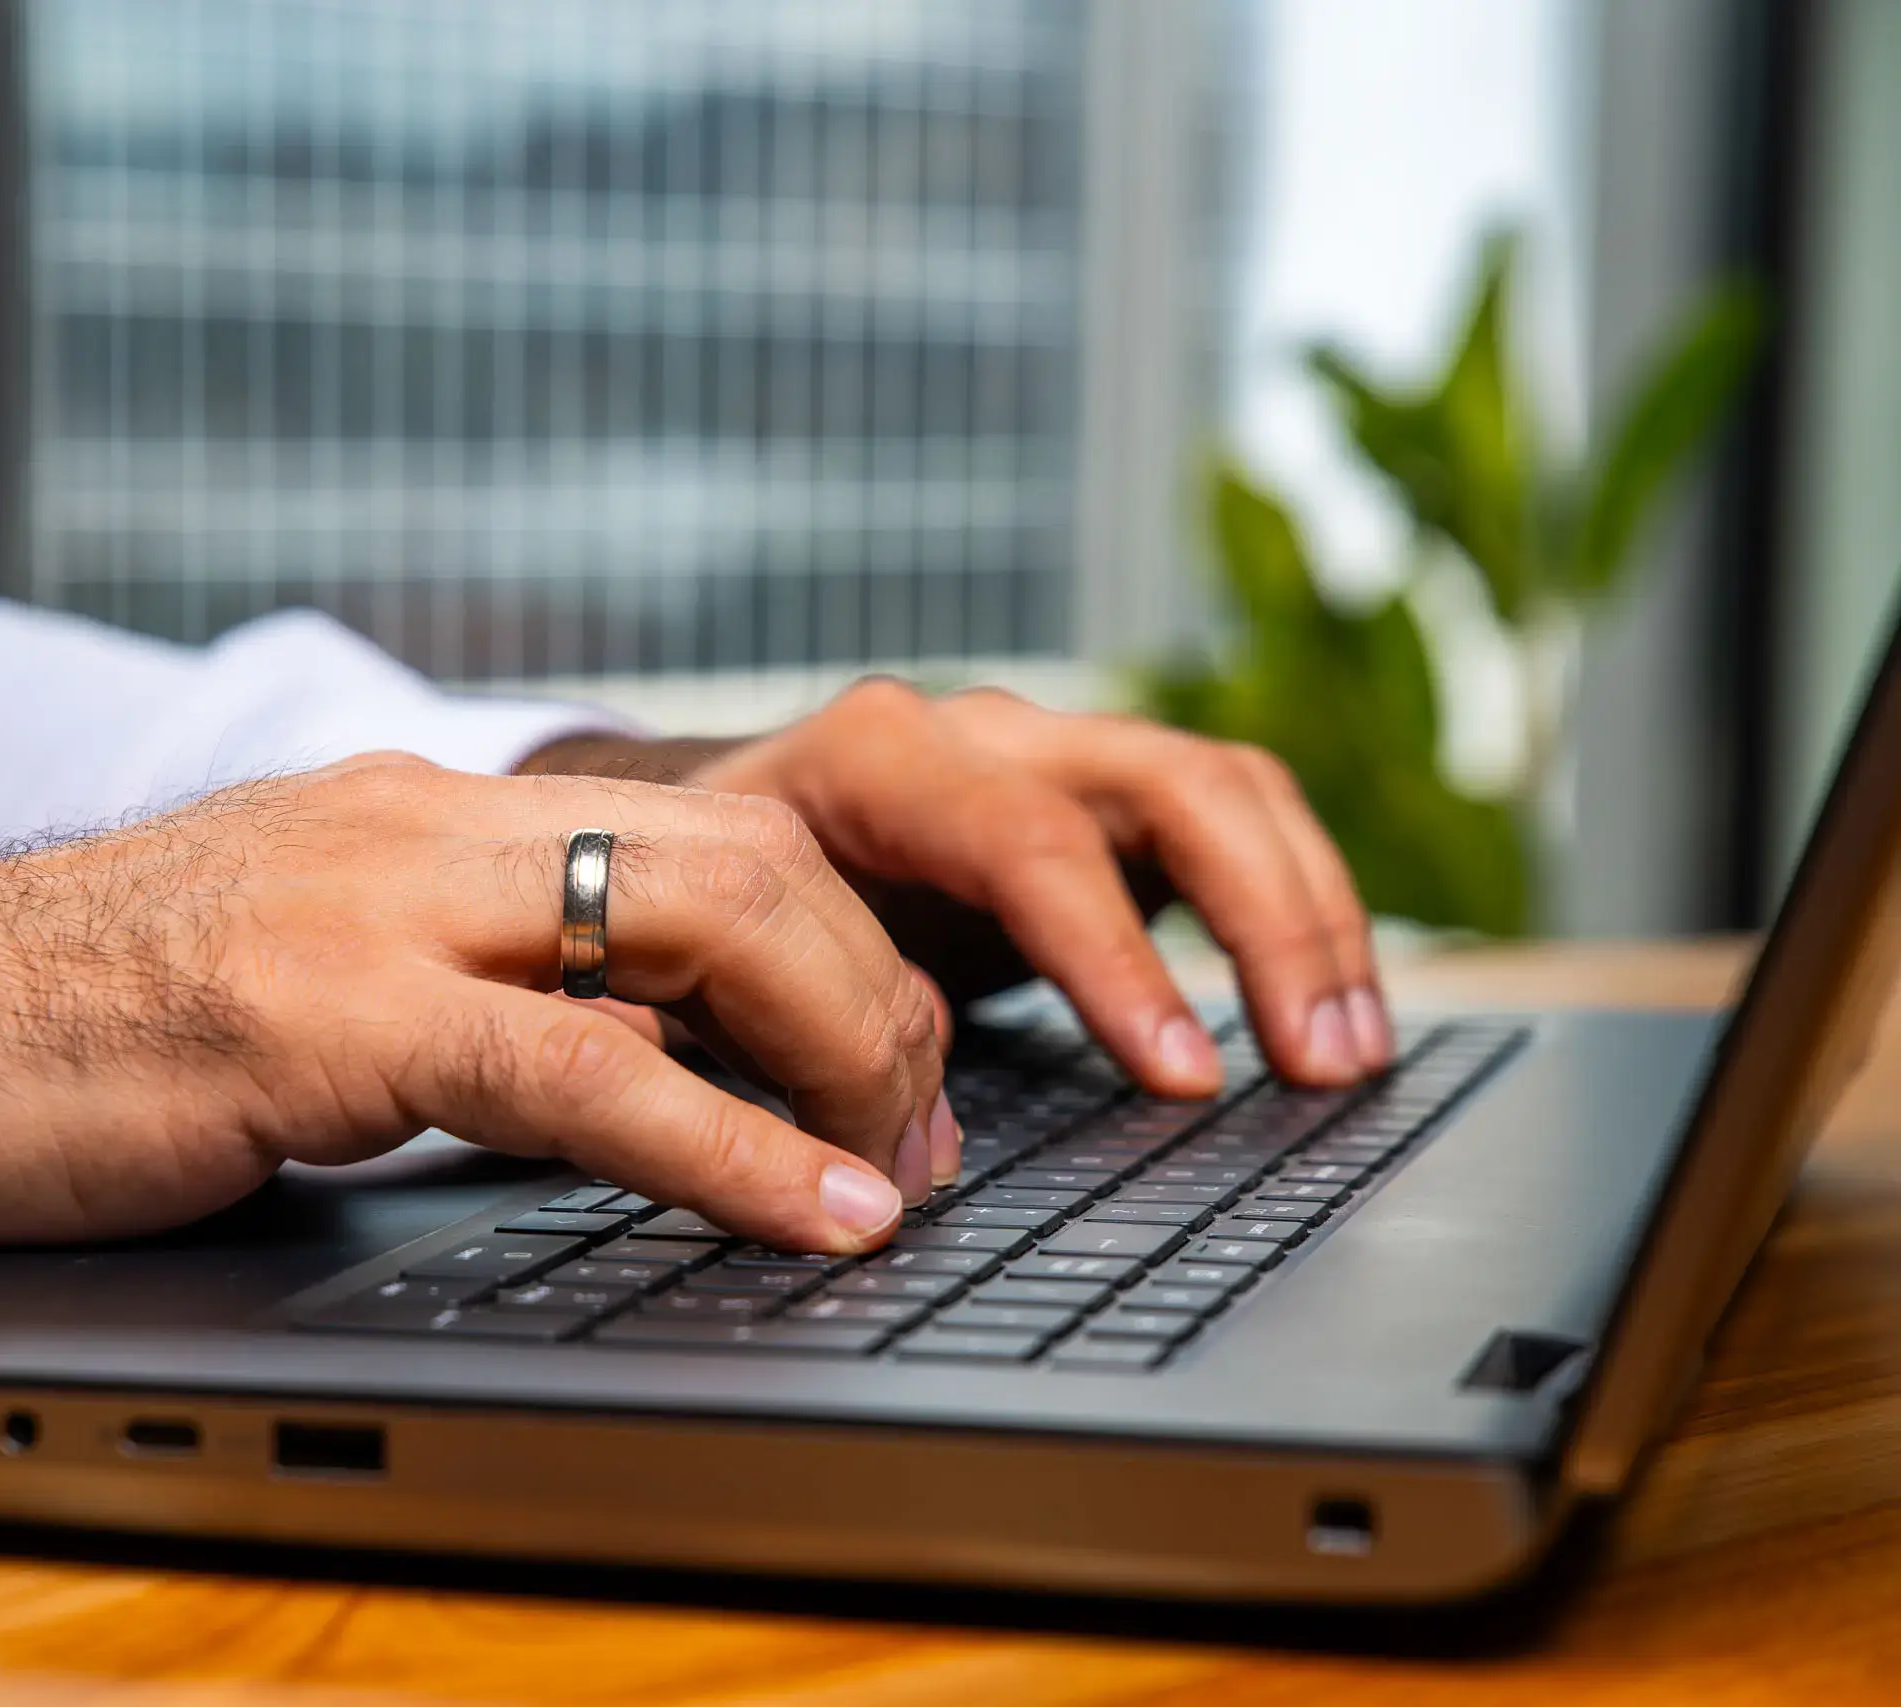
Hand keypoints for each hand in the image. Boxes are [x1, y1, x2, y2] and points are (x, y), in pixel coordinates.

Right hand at [0, 756, 950, 1256]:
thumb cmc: (63, 1017)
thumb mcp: (289, 962)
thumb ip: (437, 979)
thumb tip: (591, 1061)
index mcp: (423, 813)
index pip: (702, 828)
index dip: (835, 944)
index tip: (885, 1065)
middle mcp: (422, 825)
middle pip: (746, 857)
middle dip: (875, 994)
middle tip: (920, 1132)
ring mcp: (377, 907)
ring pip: (701, 924)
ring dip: (842, 1051)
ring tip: (900, 1173)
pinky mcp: (324, 1018)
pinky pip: (582, 1071)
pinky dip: (730, 1148)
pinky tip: (811, 1212)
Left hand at [531, 681, 1389, 1113]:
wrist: (695, 815)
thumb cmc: (701, 899)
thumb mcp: (713, 955)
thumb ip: (784, 1038)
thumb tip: (872, 1167)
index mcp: (876, 763)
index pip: (1026, 841)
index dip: (1114, 959)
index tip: (1181, 1079)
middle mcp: (982, 736)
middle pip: (1169, 785)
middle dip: (1263, 926)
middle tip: (1314, 1068)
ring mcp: (1053, 753)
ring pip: (1226, 790)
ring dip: (1308, 918)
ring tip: (1350, 1055)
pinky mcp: (1100, 797)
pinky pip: (1233, 820)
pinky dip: (1296, 911)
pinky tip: (1331, 1015)